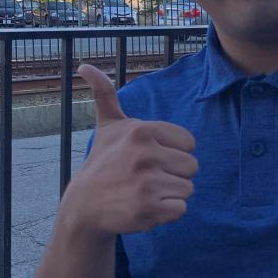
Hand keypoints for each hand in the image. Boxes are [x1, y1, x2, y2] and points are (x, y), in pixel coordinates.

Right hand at [63, 63, 197, 235]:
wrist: (85, 205)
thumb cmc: (104, 162)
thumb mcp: (108, 125)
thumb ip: (105, 94)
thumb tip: (85, 65)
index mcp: (142, 131)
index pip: (189, 143)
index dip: (174, 153)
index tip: (151, 158)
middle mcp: (146, 155)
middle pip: (192, 167)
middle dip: (174, 174)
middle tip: (147, 177)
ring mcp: (147, 183)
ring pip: (188, 189)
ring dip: (171, 194)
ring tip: (146, 192)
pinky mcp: (148, 210)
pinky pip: (181, 210)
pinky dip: (167, 213)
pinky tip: (146, 207)